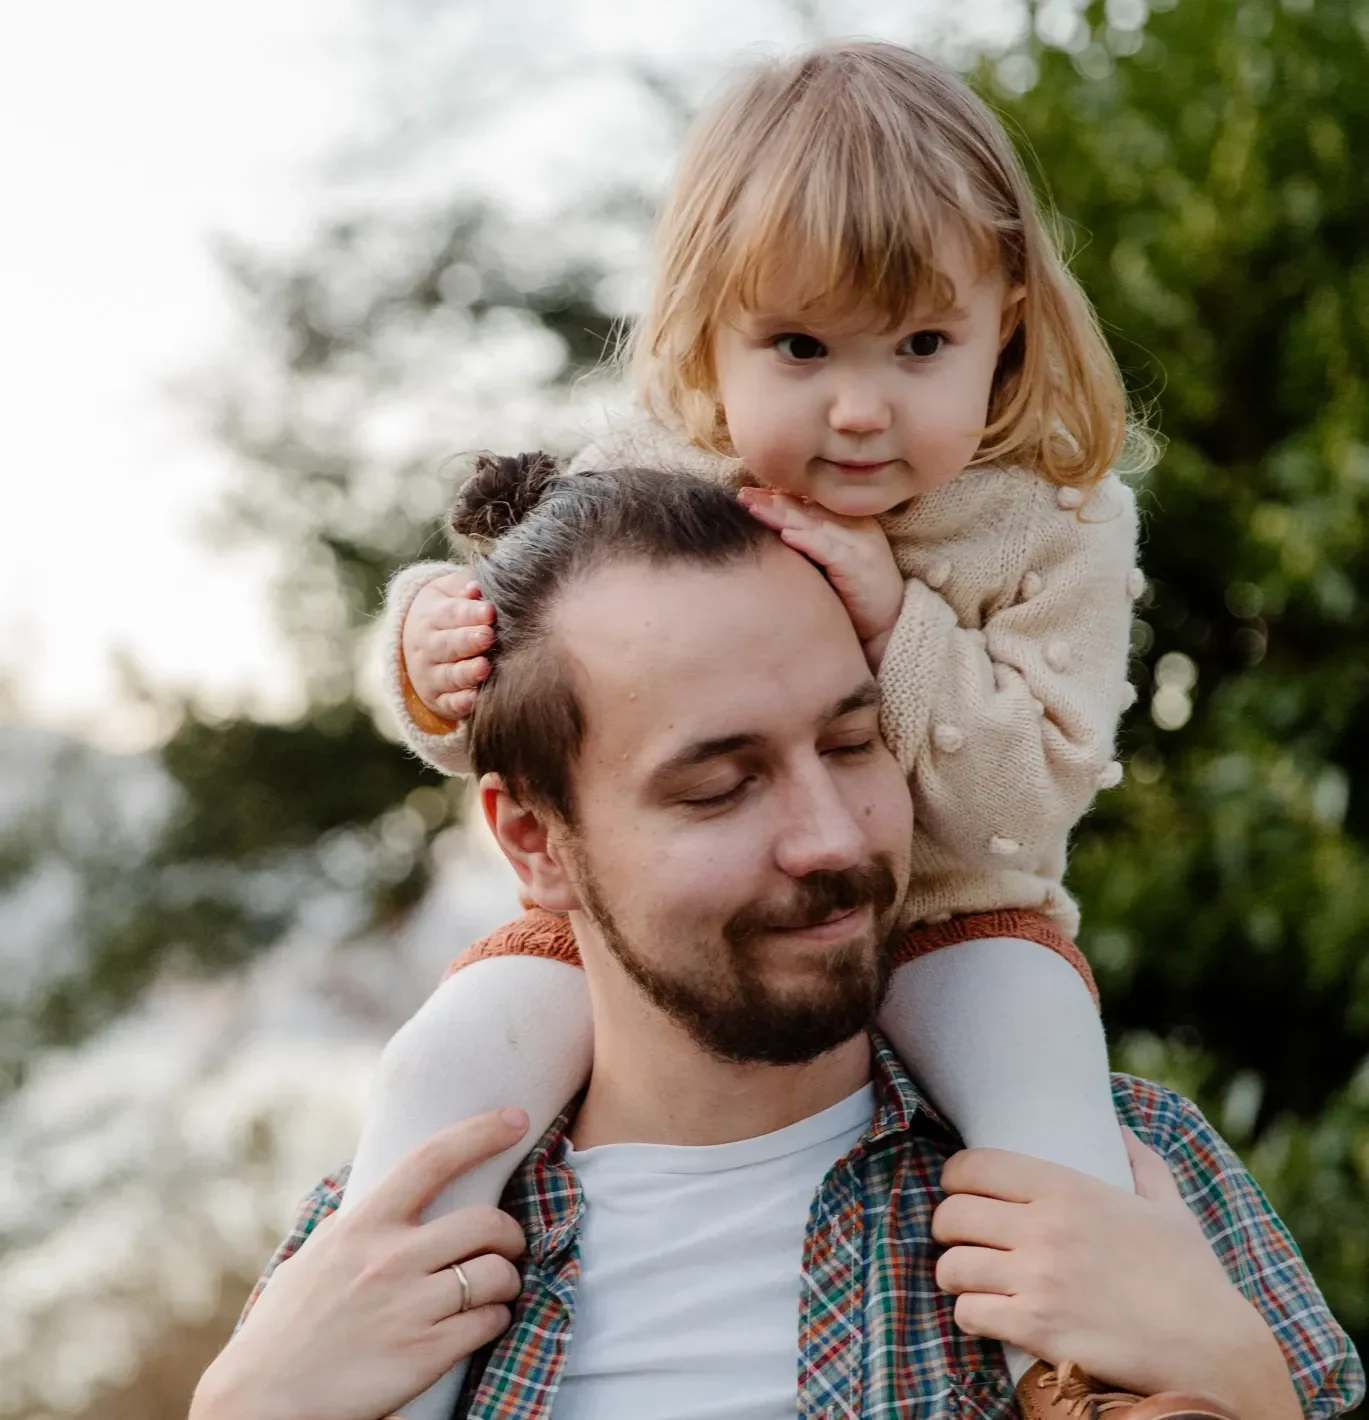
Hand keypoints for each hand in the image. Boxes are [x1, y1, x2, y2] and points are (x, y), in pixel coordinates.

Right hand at [192, 1109, 529, 1419]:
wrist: (261, 1404)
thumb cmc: (283, 1330)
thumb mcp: (312, 1259)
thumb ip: (350, 1225)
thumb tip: (371, 1191)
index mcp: (362, 1226)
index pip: (432, 1160)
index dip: (481, 1133)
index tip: (516, 1119)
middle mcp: (391, 1258)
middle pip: (486, 1222)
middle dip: (510, 1232)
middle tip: (507, 1243)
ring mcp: (411, 1306)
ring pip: (497, 1273)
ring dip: (508, 1279)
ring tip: (497, 1288)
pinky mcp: (425, 1353)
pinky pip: (489, 1322)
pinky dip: (496, 1319)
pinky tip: (483, 1322)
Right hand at [402, 571, 495, 723]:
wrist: (417, 642)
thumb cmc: (448, 611)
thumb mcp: (449, 591)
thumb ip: (463, 586)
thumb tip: (476, 587)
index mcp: (431, 616)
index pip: (451, 614)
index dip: (470, 613)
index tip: (490, 611)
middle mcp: (427, 647)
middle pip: (447, 645)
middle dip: (468, 641)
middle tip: (488, 637)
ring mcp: (431, 675)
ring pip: (448, 676)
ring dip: (466, 673)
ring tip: (484, 667)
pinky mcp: (438, 700)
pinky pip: (449, 704)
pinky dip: (461, 704)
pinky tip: (476, 699)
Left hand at [738, 488, 903, 667]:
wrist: (890, 624)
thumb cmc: (855, 597)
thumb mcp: (830, 564)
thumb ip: (809, 545)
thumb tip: (771, 535)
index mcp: (849, 522)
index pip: (808, 504)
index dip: (777, 498)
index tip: (747, 494)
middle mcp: (856, 526)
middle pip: (808, 509)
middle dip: (773, 502)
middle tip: (742, 495)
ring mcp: (860, 544)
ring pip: (815, 524)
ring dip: (783, 515)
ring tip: (754, 509)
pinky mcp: (862, 566)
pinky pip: (831, 550)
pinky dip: (808, 541)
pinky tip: (786, 536)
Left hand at [932, 1130, 1299, 1415]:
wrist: (1212, 1349)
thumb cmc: (1191, 1278)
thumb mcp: (1169, 1209)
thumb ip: (1142, 1165)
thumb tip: (1122, 1130)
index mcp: (1068, 1189)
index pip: (975, 1166)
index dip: (955, 1178)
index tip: (958, 1190)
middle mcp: (1045, 1228)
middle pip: (953, 1215)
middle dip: (948, 1228)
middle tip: (960, 1238)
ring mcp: (1038, 1278)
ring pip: (953, 1267)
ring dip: (955, 1274)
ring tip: (968, 1278)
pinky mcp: (1036, 1327)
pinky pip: (969, 1313)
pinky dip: (970, 1315)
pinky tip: (985, 1313)